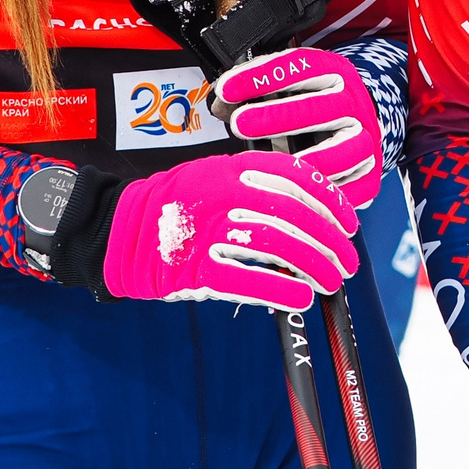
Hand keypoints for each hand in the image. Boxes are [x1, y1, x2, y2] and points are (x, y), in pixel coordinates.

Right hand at [95, 153, 359, 311]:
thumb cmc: (177, 206)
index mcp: (231, 169)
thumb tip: (315, 211)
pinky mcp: (192, 270)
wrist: (118, 230)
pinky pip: (246, 282)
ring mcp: (206, 234)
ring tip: (330, 283)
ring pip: (276, 248)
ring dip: (313, 268)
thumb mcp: (216, 177)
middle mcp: (221, 197)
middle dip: (329, 243)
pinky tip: (300, 298)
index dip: (330, 202)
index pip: (295, 179)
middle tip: (346, 263)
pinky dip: (279, 292)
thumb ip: (258, 186)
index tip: (349, 224)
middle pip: (292, 216)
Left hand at [217, 46, 381, 198]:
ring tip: (270, 166)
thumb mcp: (293, 85)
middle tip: (239, 124)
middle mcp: (354, 102)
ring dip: (304, 158)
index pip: (301, 67)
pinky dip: (327, 193)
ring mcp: (367, 138)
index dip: (262, 76)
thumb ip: (258, 90)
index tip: (227, 88)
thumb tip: (220, 104)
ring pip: (342, 149)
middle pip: (319, 108)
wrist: (360, 124)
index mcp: (334, 73)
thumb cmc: (316, 106)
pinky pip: (354, 187)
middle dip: (276, 116)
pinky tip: (298, 194)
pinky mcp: (371, 173)